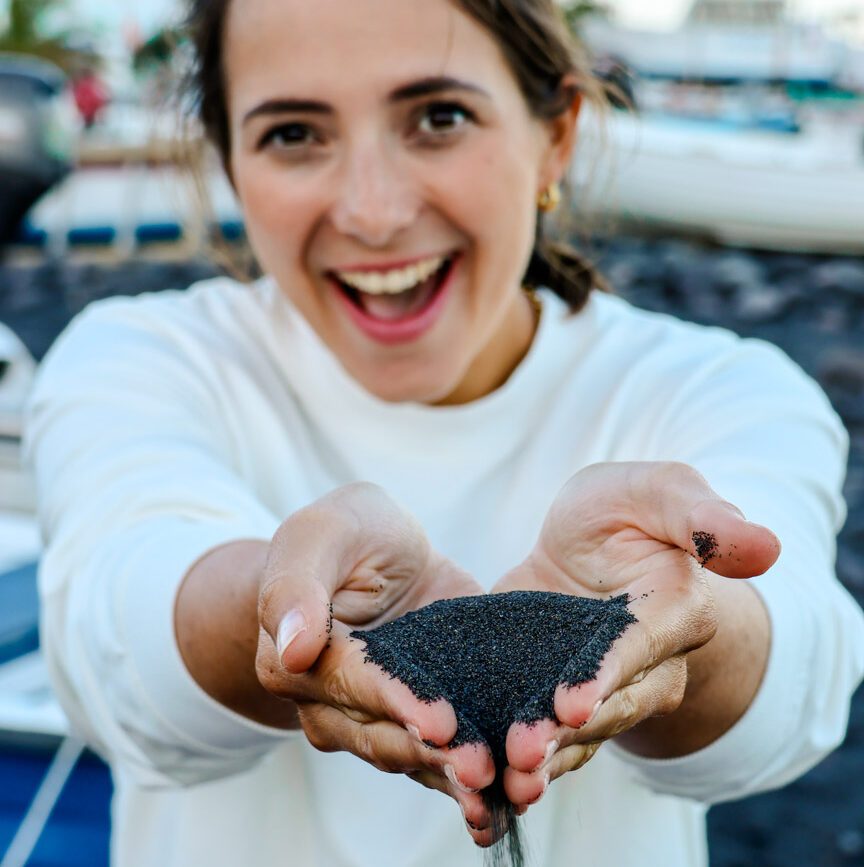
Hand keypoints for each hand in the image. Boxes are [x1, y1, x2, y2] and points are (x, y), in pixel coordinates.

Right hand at [256, 483, 496, 843]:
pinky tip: (513, 795)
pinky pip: (444, 755)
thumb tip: (293, 647)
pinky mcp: (425, 718)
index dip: (396, 703)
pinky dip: (473, 775)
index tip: (440, 721)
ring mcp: (380, 718)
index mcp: (294, 661)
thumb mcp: (323, 532)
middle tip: (481, 768)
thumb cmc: (345, 534)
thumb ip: (298, 583)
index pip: (351, 685)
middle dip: (434, 754)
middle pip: (384, 736)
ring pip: (415, 757)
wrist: (380, 552)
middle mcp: (332, 705)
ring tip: (502, 789)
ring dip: (455, 777)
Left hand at [492, 461, 780, 810]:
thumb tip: (767, 547)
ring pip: (574, 734)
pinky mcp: (551, 694)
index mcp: (674, 610)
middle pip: (608, 706)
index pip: (641, 647)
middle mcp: (643, 664)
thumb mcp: (656, 492)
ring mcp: (595, 687)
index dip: (608, 675)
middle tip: (523, 755)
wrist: (589, 541)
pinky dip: (510, 757)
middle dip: (565, 733)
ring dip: (541, 762)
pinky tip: (477, 786)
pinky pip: (539, 732)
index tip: (573, 705)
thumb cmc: (629, 510)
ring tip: (501, 786)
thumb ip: (701, 516)